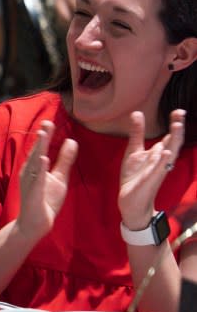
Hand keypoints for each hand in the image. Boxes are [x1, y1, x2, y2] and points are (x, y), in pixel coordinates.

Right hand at [16, 120, 77, 239]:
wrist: (35, 224)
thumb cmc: (45, 200)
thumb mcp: (59, 177)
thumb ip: (65, 160)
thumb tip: (72, 140)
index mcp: (35, 167)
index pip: (40, 148)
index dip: (45, 135)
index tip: (50, 121)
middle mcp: (29, 172)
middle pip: (36, 151)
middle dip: (41, 138)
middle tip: (46, 123)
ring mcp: (29, 183)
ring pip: (34, 163)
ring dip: (39, 148)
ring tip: (43, 134)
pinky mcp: (33, 194)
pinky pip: (37, 180)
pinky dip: (40, 169)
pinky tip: (43, 159)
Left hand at [118, 110, 183, 229]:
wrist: (131, 200)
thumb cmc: (135, 176)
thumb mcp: (134, 151)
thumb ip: (137, 133)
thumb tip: (137, 113)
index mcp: (159, 154)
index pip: (170, 137)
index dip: (175, 124)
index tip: (178, 111)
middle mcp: (162, 161)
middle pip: (173, 143)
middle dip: (177, 129)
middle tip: (180, 114)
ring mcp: (156, 171)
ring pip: (168, 155)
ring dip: (173, 141)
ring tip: (177, 126)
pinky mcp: (149, 180)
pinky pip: (157, 170)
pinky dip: (161, 161)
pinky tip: (165, 152)